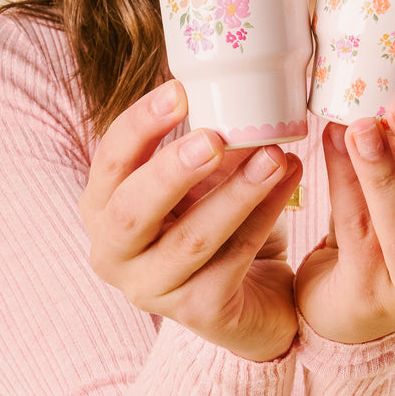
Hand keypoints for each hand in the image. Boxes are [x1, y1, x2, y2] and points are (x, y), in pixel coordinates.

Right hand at [79, 80, 302, 360]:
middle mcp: (115, 253)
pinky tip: (290, 180)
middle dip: (173, 170)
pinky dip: (266, 214)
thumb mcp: (190, 177)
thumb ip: (198, 140)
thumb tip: (235, 83)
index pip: (109, 161)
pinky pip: (235, 258)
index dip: (140, 125)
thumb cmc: (205, 216)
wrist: (240, 293)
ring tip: (274, 155)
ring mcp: (153, 288)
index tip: (180, 90)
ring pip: (192, 238)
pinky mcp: (199, 312)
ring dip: (236, 193)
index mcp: (104, 207)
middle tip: (214, 138)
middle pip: (133, 211)